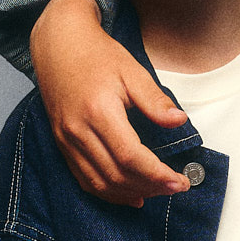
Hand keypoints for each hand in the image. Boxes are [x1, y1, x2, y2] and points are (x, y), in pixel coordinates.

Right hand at [30, 0, 189, 205]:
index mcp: (99, 111)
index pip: (131, 156)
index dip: (158, 174)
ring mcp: (66, 140)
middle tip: (175, 187)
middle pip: (116, 174)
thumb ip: (155, 100)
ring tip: (157, 192)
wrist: (59, 46)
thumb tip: (179, 121)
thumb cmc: (96, 55)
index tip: (181, 181)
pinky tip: (129, 194)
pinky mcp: (62, 144)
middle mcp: (78, 130)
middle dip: (150, 187)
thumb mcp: (132, 70)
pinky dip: (108, 192)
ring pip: (99, 182)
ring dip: (130, 193)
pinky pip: (84, 179)